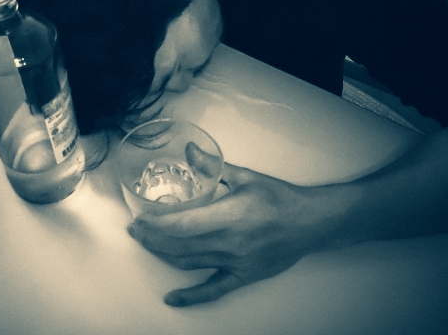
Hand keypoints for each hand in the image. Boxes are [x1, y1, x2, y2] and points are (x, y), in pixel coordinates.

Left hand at [128, 145, 327, 306]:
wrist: (311, 222)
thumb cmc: (280, 199)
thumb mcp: (246, 177)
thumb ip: (213, 166)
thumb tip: (190, 150)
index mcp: (229, 215)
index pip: (182, 224)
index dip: (155, 224)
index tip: (138, 219)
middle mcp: (229, 242)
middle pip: (179, 246)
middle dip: (151, 239)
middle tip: (136, 230)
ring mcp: (235, 262)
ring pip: (188, 263)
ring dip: (163, 256)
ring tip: (147, 245)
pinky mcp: (242, 275)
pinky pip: (213, 290)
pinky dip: (190, 296)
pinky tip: (172, 297)